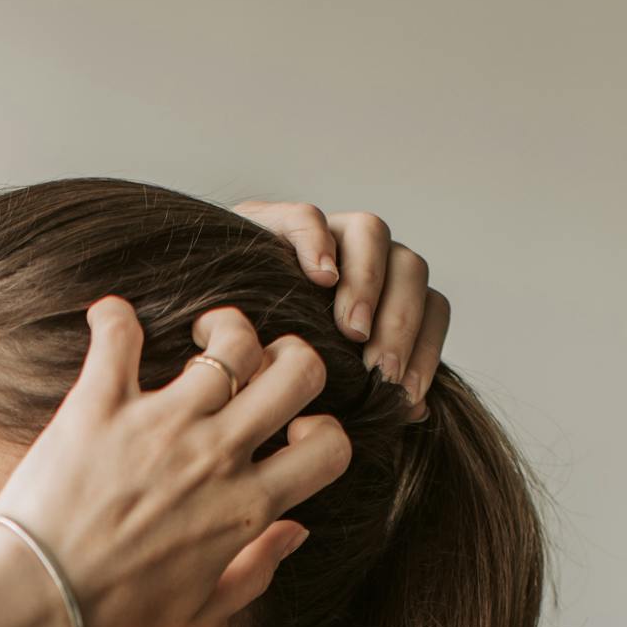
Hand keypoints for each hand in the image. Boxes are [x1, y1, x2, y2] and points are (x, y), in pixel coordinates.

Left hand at [0, 299, 349, 626]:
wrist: (34, 607)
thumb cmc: (114, 621)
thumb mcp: (199, 617)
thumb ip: (256, 572)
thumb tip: (295, 531)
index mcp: (245, 509)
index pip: (329, 448)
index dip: (324, 434)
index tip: (292, 437)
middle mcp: (214, 456)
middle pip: (297, 370)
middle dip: (292, 360)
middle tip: (259, 373)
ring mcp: (159, 424)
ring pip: (231, 340)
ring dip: (224, 329)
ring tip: (200, 342)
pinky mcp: (100, 405)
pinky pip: (119, 335)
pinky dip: (115, 318)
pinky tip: (111, 321)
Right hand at [229, 198, 448, 420]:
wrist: (197, 352)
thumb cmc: (260, 381)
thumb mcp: (321, 391)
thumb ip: (367, 394)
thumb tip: (412, 409)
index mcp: (381, 296)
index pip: (429, 306)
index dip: (426, 348)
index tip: (405, 393)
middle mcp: (357, 259)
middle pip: (409, 267)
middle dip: (401, 323)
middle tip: (380, 371)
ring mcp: (318, 236)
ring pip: (372, 232)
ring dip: (369, 283)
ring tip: (351, 330)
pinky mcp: (269, 223)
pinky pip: (306, 217)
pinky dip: (319, 243)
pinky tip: (320, 279)